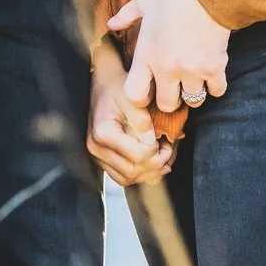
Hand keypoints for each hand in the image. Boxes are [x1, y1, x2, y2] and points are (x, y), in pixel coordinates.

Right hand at [87, 48, 170, 184]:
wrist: (103, 87)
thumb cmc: (117, 89)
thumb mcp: (131, 98)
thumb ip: (142, 120)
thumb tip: (151, 140)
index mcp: (103, 132)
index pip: (137, 155)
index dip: (157, 152)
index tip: (166, 141)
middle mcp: (96, 148)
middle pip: (132, 171)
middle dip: (155, 165)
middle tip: (169, 151)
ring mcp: (97, 156)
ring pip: (126, 178)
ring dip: (148, 173)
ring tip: (162, 158)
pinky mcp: (101, 159)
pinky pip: (121, 176)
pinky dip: (138, 174)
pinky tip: (151, 163)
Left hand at [107, 0, 229, 118]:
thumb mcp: (144, 1)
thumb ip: (126, 16)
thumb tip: (111, 24)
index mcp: (147, 55)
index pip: (135, 94)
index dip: (139, 98)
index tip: (148, 92)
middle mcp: (168, 68)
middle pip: (166, 105)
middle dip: (170, 99)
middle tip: (174, 88)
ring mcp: (192, 70)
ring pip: (193, 101)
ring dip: (193, 93)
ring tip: (193, 81)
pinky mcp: (214, 67)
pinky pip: (216, 91)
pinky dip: (215, 87)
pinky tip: (212, 75)